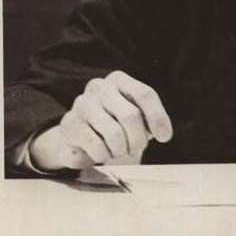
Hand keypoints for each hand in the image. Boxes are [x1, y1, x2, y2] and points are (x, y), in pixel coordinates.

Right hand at [29, 71, 171, 170]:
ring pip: (115, 133)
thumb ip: (152, 119)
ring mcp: (82, 104)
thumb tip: (164, 133)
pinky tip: (103, 154)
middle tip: (137, 148)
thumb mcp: (137, 117)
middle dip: (139, 139)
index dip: (157, 118)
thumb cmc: (116, 125)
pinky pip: (97, 146)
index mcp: (119, 79)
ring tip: (120, 151)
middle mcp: (99, 86)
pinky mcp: (70, 124)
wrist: (80, 140)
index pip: (145, 94)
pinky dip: (105, 156)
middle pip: (131, 115)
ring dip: (122, 150)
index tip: (165, 137)